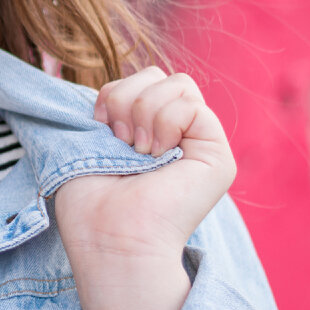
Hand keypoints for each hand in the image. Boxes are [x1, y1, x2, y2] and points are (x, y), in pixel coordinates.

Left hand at [54, 67, 235, 309]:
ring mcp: (201, 145)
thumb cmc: (91, 200)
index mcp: (150, 132)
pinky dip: (164, 121)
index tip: (100, 129)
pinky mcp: (218, 156)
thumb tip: (106, 87)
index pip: (140, 79)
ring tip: (138, 150)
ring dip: (143, 111)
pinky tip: (156, 154)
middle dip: (127, 97)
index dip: (113, 94)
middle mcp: (179, 136)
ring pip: (178, 81)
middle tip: (121, 141)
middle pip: (158, 73)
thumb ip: (111, 107)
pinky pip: (192, 104)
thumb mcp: (91, 139)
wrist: (109, 236)